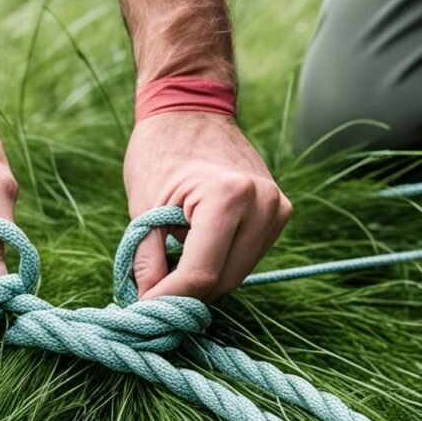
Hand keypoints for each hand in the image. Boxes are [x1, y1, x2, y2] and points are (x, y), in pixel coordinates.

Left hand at [124, 112, 291, 301]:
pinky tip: (194, 257)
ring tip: (168, 276)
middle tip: (150, 300)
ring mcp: (277, 208)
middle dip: (185, 296)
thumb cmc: (160, 151)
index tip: (142, 312)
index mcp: (228, 196)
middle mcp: (263, 203)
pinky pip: (246, 257)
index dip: (168, 299)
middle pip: (222, 280)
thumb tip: (148, 304)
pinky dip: (219, 266)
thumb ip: (147, 258)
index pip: (200, 273)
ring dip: (202, 284)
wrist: (191, 108)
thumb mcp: (143, 207)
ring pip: (237, 274)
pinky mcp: (279, 213)